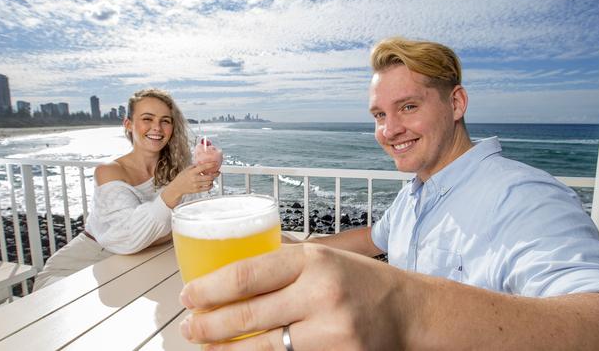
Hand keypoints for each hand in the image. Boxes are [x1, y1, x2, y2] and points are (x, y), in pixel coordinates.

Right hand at [161, 162, 218, 207]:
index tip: (216, 163)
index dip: (211, 165)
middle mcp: (194, 178)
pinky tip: (210, 183)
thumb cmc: (182, 177)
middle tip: (217, 172)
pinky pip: (207, 188)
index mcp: (192, 172)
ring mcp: (196, 185)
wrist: (177, 187)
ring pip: (209, 182)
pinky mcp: (197, 190)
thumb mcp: (187, 169)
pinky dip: (210, 185)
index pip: (203, 167)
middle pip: (209, 176)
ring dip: (212, 179)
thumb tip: (204, 161)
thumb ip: (195, 166)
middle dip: (215, 174)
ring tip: (212, 178)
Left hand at [178, 243, 407, 349]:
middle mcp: (321, 293)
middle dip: (209, 325)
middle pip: (247, 315)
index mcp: (313, 260)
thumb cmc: (363, 281)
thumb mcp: (326, 257)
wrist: (409, 312)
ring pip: (262, 348)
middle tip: (189, 326)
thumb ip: (285, 261)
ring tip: (207, 344)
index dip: (209, 288)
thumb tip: (237, 264)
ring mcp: (331, 331)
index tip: (189, 295)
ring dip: (226, 349)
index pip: (247, 275)